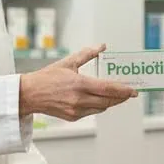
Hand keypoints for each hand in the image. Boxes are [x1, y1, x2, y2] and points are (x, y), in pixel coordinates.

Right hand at [20, 44, 136, 120]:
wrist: (30, 95)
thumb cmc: (47, 77)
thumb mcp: (67, 63)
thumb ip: (86, 54)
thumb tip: (101, 46)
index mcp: (79, 84)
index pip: (108, 89)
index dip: (123, 90)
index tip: (133, 90)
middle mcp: (79, 99)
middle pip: (108, 101)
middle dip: (121, 97)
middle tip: (130, 93)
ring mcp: (76, 110)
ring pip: (102, 108)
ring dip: (111, 102)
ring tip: (118, 95)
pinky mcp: (73, 117)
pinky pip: (92, 112)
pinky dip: (99, 106)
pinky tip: (101, 99)